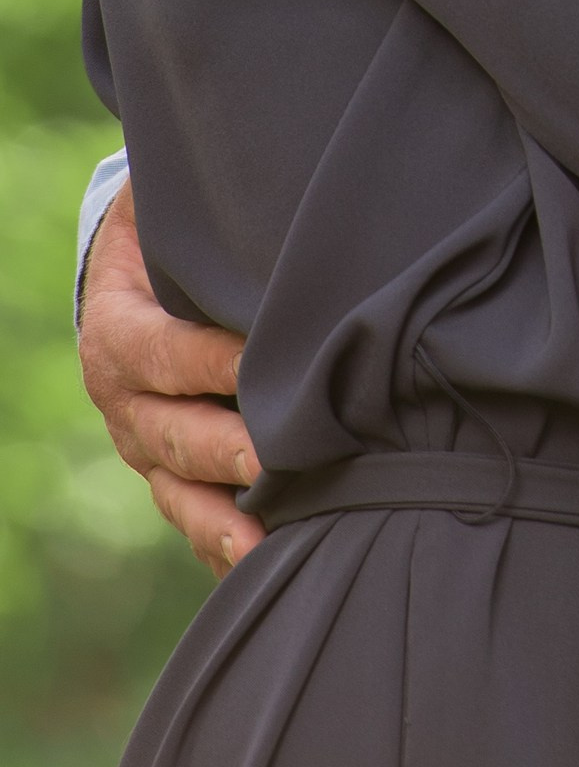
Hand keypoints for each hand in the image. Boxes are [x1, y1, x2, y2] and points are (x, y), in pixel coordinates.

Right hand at [79, 185, 260, 577]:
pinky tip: (267, 566)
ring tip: (264, 544)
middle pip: (171, 433)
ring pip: (177, 492)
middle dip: (224, 450)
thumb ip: (208, 219)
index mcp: (116, 331)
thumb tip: (270, 200)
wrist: (133, 273)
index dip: (207, 359)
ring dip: (223, 520)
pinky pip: (193, 519)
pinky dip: (225, 547)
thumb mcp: (168, 213)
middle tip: (274, 461)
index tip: (260, 363)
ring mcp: (144, 446)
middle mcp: (122, 401)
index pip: (160, 351)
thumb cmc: (171, 234)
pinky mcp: (169, 475)